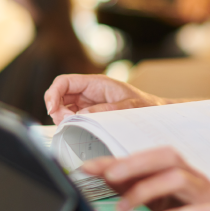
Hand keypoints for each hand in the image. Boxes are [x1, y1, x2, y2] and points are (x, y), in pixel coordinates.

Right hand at [44, 74, 167, 123]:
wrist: (156, 111)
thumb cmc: (146, 105)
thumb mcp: (130, 106)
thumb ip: (106, 109)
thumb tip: (82, 114)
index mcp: (98, 83)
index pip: (64, 82)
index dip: (53, 94)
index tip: (53, 110)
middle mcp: (90, 90)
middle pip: (60, 95)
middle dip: (57, 109)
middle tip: (66, 123)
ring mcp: (89, 101)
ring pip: (63, 107)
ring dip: (62, 118)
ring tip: (74, 126)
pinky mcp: (91, 111)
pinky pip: (72, 115)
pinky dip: (70, 123)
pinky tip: (78, 129)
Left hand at [82, 147, 209, 210]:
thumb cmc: (198, 207)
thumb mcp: (164, 195)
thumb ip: (137, 184)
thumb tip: (105, 173)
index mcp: (179, 170)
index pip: (150, 156)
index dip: (120, 159)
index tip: (89, 167)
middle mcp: (193, 177)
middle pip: (167, 159)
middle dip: (136, 164)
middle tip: (109, 176)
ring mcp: (206, 195)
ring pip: (182, 180)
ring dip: (150, 189)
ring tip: (126, 205)